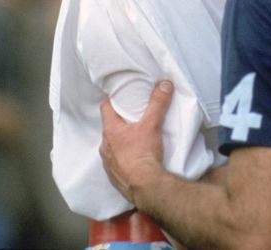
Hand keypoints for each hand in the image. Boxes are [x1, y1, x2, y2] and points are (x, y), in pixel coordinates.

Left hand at [99, 80, 173, 202]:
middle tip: (133, 116)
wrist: (145, 187)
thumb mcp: (153, 125)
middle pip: (110, 127)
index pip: (105, 107)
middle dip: (120, 121)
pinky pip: (116, 162)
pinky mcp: (114, 176)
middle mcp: (105, 146)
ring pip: (112, 146)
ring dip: (121, 141)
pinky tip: (134, 158)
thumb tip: (164, 84)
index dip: (112, 99)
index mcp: (110, 130)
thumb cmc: (144, 154)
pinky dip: (123, 158)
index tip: (120, 95)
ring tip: (135, 138)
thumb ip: (158, 103)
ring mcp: (108, 162)